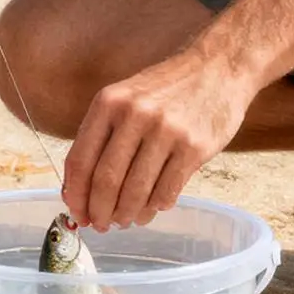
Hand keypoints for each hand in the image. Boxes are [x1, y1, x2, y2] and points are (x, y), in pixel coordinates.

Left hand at [63, 52, 255, 229]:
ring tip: (125, 220)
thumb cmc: (166, 89)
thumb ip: (101, 138)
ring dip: (127, 214)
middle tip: (101, 225)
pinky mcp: (194, 147)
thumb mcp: (125, 99)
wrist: (218, 68)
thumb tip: (77, 190)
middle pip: (106, 180)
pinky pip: (167, 191)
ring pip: (136, 191)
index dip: (75, 195)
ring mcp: (166, 131)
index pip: (80, 160)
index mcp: (109, 103)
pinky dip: (156, 207)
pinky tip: (153, 208)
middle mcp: (135, 115)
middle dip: (99, 211)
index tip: (77, 214)